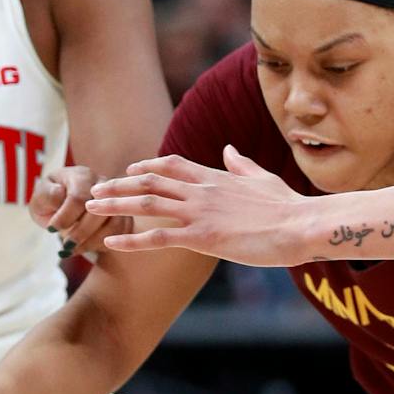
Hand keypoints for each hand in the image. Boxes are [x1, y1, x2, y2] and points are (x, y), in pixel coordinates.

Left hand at [29, 162, 126, 255]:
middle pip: (99, 212)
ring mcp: (115, 201)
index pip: (78, 197)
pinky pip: (121, 233)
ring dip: (93, 241)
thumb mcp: (40, 197)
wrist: (61, 206)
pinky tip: (85, 247)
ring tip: (74, 249)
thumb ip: (47, 194)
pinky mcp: (122, 216)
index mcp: (80, 176)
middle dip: (81, 233)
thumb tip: (59, 194)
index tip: (51, 230)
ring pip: (114, 224)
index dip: (65, 217)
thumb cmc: (50, 201)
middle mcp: (102, 186)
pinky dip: (102, 244)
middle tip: (66, 245)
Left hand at [87, 149, 313, 266]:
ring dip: (115, 205)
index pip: (172, 165)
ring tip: (91, 207)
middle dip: (120, 185)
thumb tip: (229, 149)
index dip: (147, 167)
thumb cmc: (289, 206)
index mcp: (216, 177)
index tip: (130, 171)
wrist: (302, 225)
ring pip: (147, 205)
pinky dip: (130, 241)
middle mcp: (202, 191)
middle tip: (96, 189)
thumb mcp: (263, 178)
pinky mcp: (203, 237)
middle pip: (150, 182)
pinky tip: (110, 243)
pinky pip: (158, 238)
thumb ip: (241, 164)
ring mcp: (200, 213)